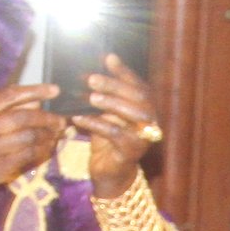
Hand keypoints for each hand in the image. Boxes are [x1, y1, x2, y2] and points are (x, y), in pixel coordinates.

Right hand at [0, 83, 67, 215]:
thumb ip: (4, 110)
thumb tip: (36, 101)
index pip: (10, 95)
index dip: (34, 91)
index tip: (55, 90)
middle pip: (23, 117)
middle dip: (47, 118)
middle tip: (61, 120)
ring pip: (28, 137)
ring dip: (47, 136)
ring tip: (56, 135)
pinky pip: (28, 155)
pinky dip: (41, 151)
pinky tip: (47, 148)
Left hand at [73, 54, 163, 197]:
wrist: (110, 173)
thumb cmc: (107, 140)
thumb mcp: (106, 113)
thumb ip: (105, 94)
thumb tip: (93, 69)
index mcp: (146, 108)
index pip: (138, 84)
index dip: (124, 71)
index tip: (108, 58)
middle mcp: (151, 121)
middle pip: (138, 97)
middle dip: (115, 86)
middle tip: (93, 79)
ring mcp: (144, 137)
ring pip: (131, 115)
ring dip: (110, 103)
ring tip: (90, 97)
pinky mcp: (132, 151)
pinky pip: (114, 133)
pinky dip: (95, 124)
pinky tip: (78, 119)